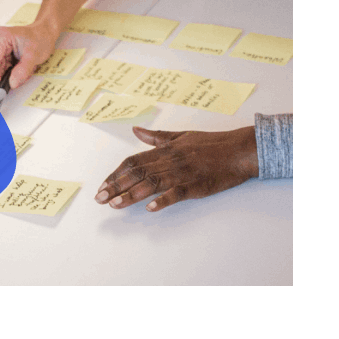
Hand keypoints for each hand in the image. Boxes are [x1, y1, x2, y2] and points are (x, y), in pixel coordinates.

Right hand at [0, 23, 58, 94]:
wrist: (45, 33)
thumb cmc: (40, 38)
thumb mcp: (33, 56)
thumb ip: (22, 71)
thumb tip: (12, 83)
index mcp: (1, 36)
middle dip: (5, 76)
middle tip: (15, 85)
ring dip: (10, 74)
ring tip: (26, 70)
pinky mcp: (1, 51)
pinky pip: (3, 67)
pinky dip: (12, 71)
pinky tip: (23, 68)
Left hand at [95, 126, 258, 211]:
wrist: (238, 149)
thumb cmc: (210, 143)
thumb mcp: (180, 135)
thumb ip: (156, 136)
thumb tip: (135, 130)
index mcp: (164, 150)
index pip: (133, 162)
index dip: (116, 174)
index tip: (102, 185)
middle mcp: (169, 161)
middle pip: (137, 174)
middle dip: (116, 186)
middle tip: (100, 198)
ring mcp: (181, 173)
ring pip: (151, 184)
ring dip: (131, 195)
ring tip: (115, 205)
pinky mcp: (195, 185)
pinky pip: (176, 193)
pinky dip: (162, 200)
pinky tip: (149, 208)